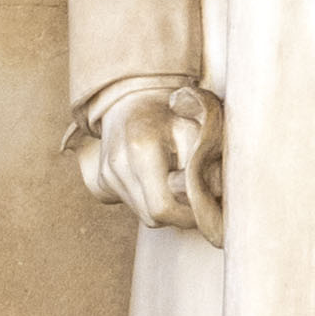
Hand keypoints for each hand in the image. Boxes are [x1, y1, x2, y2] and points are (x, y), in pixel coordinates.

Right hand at [87, 83, 224, 243]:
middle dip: (178, 215)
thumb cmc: (174, 112)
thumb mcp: (197, 127)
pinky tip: (158, 179)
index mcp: (141, 148)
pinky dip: (150, 200)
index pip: (163, 207)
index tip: (205, 208)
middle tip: (197, 198)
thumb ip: (204, 162)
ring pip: (143, 214)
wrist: (135, 98)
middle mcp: (118, 165)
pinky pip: (133, 205)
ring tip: (177, 182)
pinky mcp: (102, 181)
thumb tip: (211, 196)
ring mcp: (107, 175)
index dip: (187, 216)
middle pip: (152, 217)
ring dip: (164, 208)